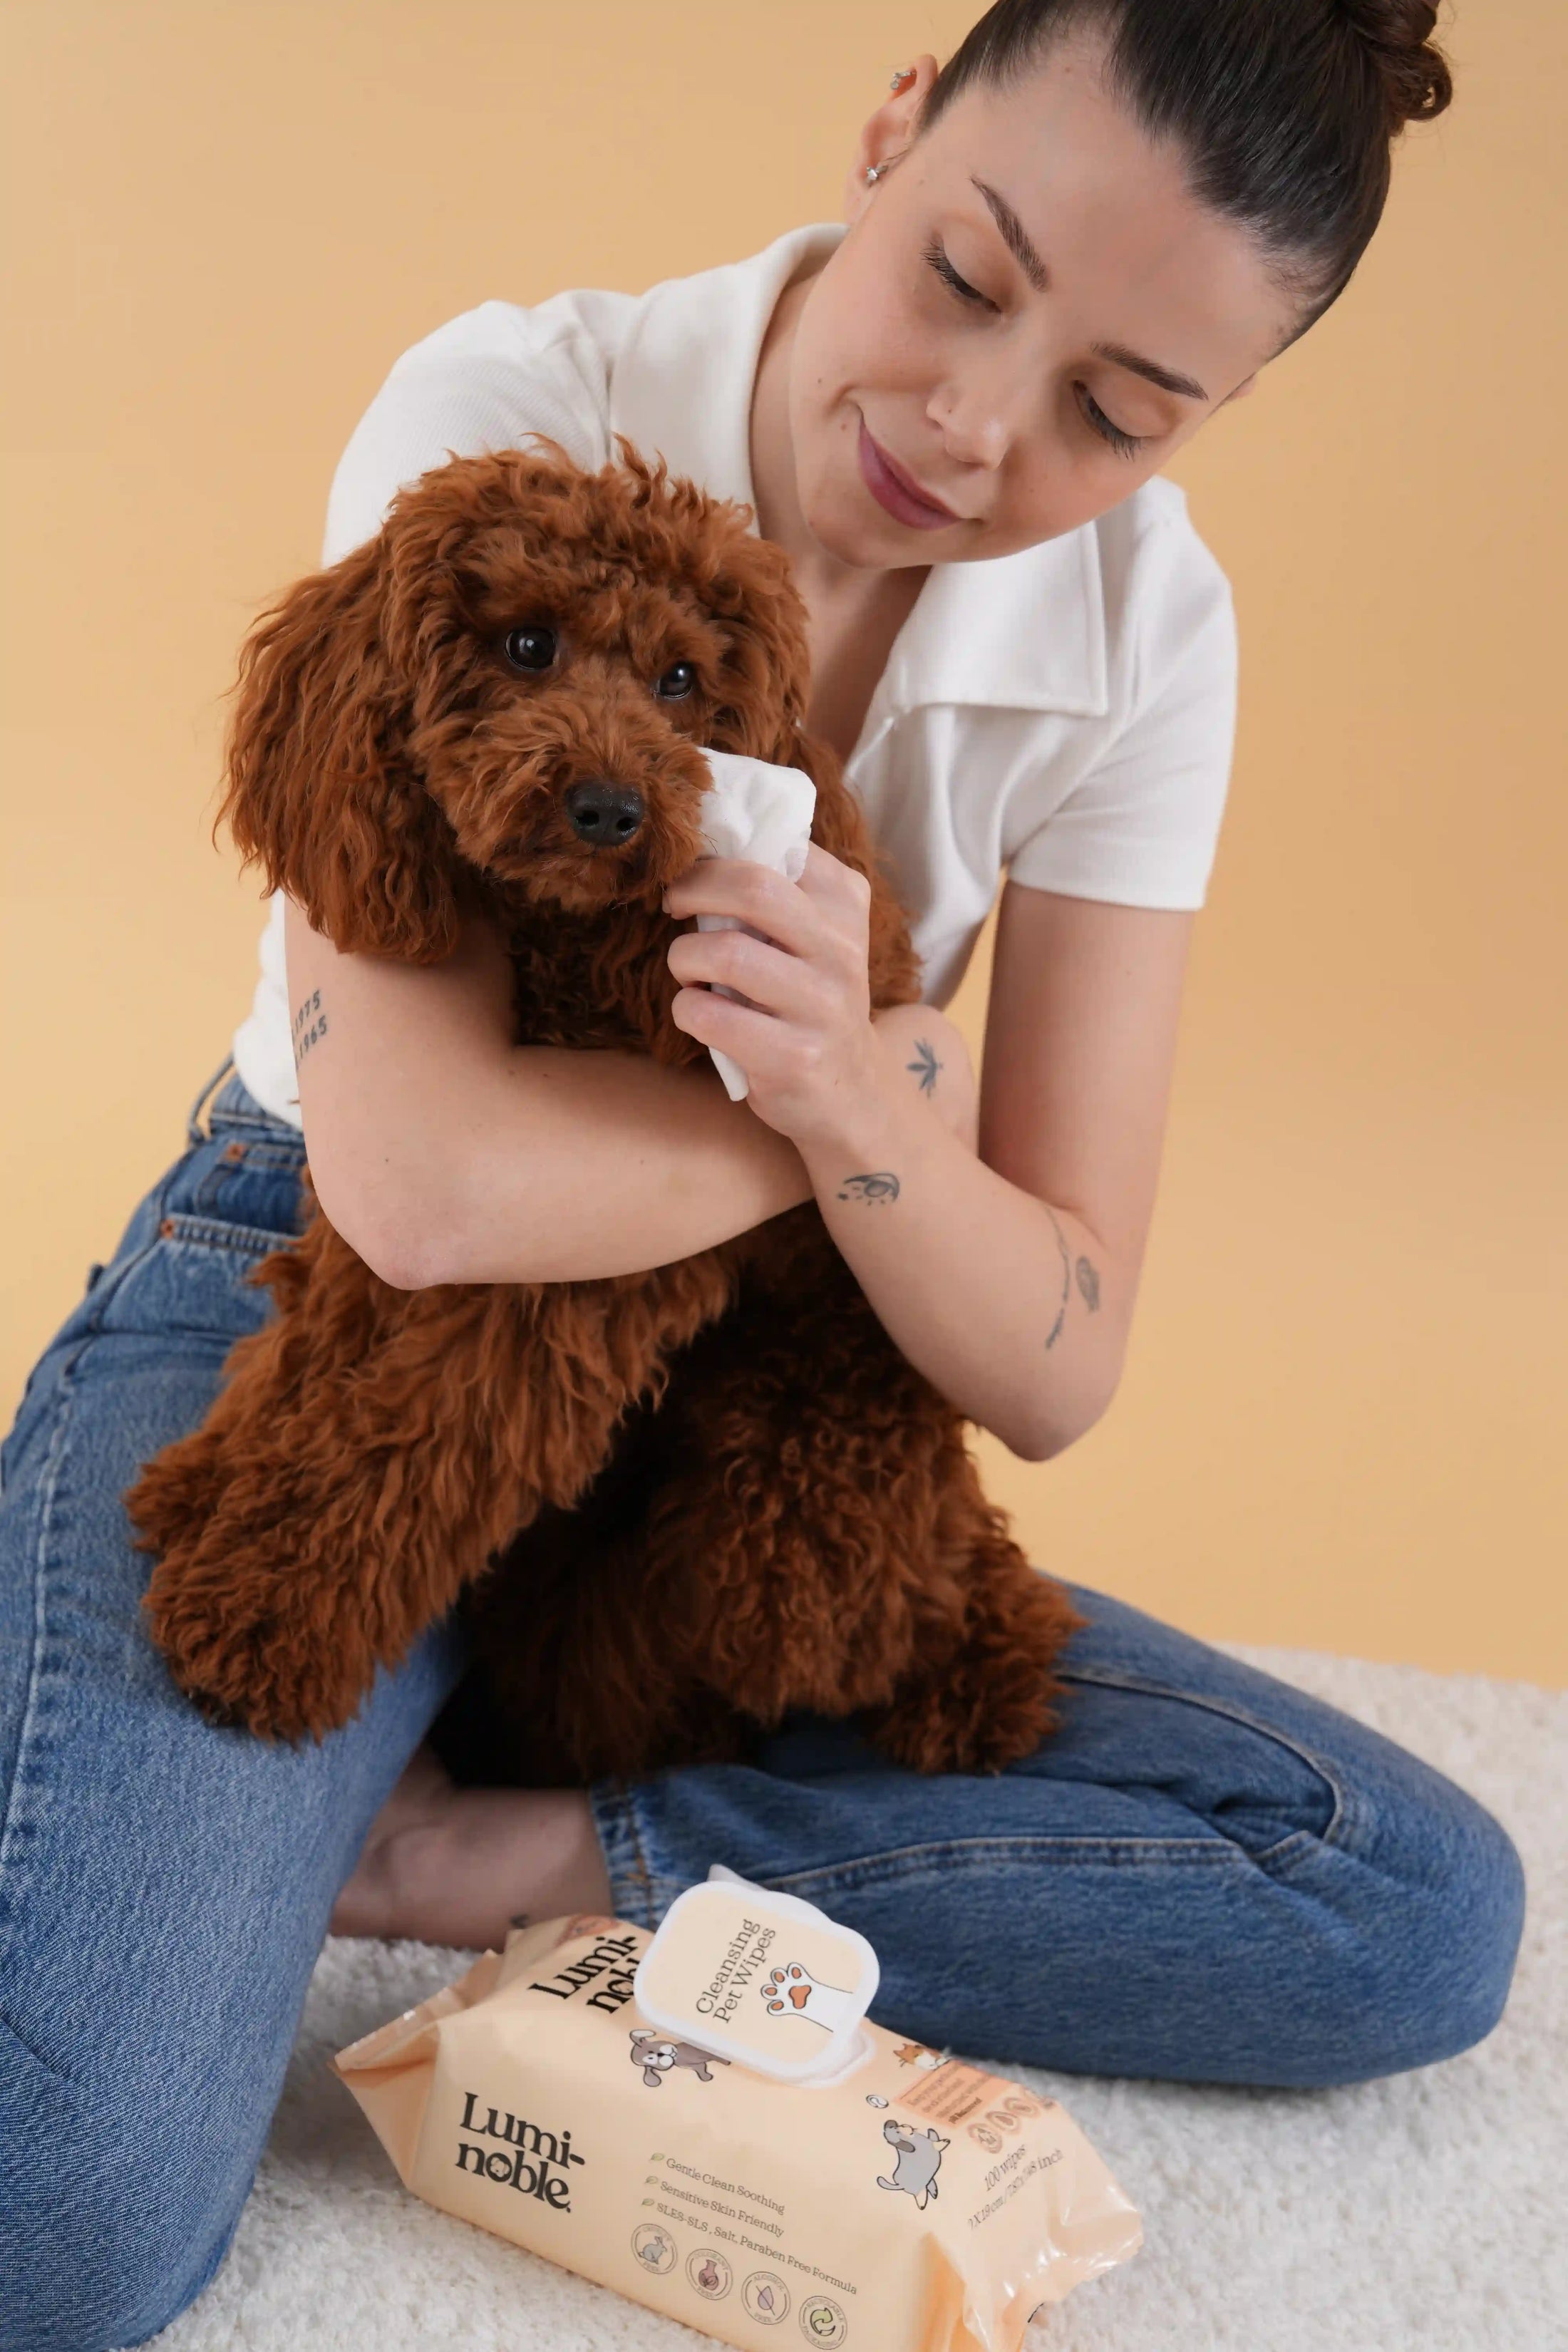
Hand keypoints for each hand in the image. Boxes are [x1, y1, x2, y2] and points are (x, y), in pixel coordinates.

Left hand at [663, 842, 879, 1150]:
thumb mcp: (816, 936)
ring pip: (726, 953)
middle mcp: (841, 949)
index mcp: (846, 905)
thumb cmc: (810, 1001)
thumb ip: (780, 891)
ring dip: (684, 957)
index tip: (696, 869)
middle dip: (693, 888)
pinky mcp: (795, 1056)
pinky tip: (697, 1013)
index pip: (781, 845)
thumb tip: (702, 847)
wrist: (851, 1092)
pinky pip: (711, 1015)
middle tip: (673, 904)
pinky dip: (687, 1008)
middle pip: (753, 888)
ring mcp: (822, 1005)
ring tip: (687, 970)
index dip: (720, 852)